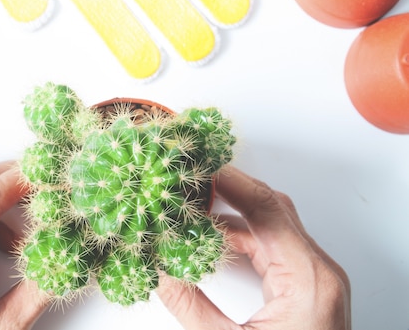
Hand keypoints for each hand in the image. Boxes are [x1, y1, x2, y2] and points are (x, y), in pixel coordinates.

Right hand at [157, 167, 350, 329]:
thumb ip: (191, 306)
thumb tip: (158, 271)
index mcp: (308, 280)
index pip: (268, 210)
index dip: (230, 183)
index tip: (198, 169)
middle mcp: (318, 270)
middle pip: (273, 209)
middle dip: (228, 191)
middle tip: (189, 182)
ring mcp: (315, 276)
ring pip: (271, 225)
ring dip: (231, 214)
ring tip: (192, 210)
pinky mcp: (306, 285)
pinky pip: (271, 246)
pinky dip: (240, 237)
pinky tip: (210, 240)